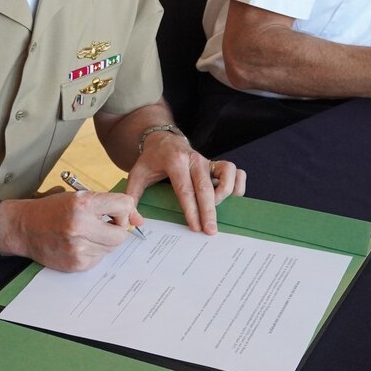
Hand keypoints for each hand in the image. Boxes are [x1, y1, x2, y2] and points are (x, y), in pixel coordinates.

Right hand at [0, 190, 138, 270]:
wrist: (24, 227)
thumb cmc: (53, 209)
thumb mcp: (79, 197)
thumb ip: (110, 205)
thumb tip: (140, 220)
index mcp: (83, 204)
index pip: (124, 205)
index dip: (124, 210)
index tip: (116, 212)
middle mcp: (81, 226)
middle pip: (121, 234)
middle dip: (116, 230)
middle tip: (103, 225)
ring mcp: (78, 247)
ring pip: (111, 248)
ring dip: (103, 241)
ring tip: (85, 234)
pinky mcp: (75, 263)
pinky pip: (99, 259)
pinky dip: (93, 252)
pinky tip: (77, 244)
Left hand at [124, 131, 246, 234]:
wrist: (163, 140)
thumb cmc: (152, 160)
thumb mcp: (136, 175)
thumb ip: (133, 198)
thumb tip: (136, 222)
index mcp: (175, 161)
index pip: (185, 189)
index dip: (191, 210)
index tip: (195, 227)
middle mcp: (195, 159)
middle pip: (207, 187)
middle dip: (209, 211)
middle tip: (210, 231)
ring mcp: (208, 160)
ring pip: (228, 175)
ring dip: (224, 195)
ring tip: (215, 210)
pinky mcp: (217, 163)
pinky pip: (236, 172)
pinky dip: (237, 185)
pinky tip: (229, 198)